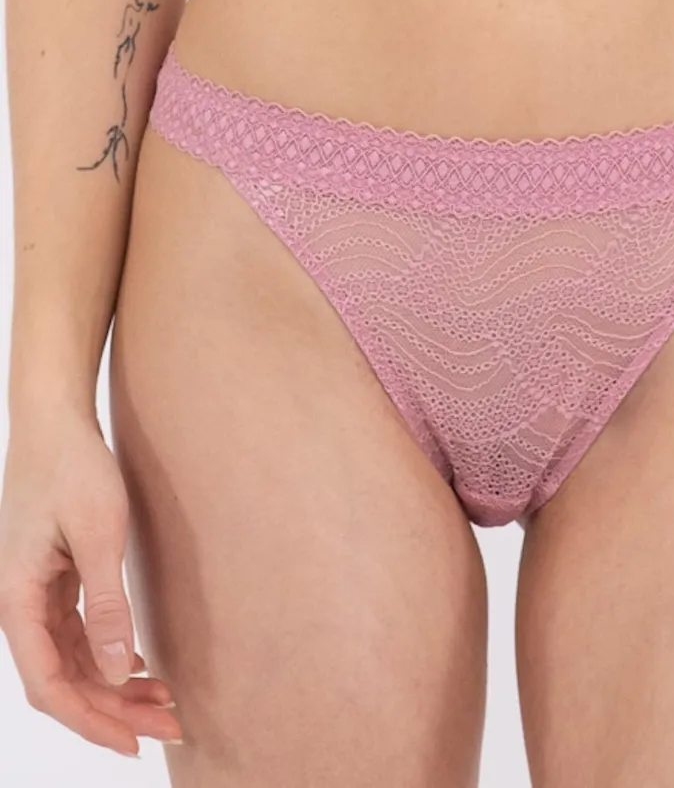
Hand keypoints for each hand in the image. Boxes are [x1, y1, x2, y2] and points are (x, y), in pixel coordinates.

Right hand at [0, 408, 182, 755]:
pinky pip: (75, 633)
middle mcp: (20, 603)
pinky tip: (139, 664)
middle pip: (63, 680)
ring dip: (113, 685)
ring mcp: (35, 591)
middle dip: (113, 710)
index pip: (50, 685)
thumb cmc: (74, 467)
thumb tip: (117, 672)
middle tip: (170, 727)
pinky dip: (106, 654)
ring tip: (164, 702)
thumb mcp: (98, 534)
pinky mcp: (53, 576)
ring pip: (72, 659)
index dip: (91, 720)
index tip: (134, 741)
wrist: (56, 418)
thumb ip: (106, 605)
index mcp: (18, 600)